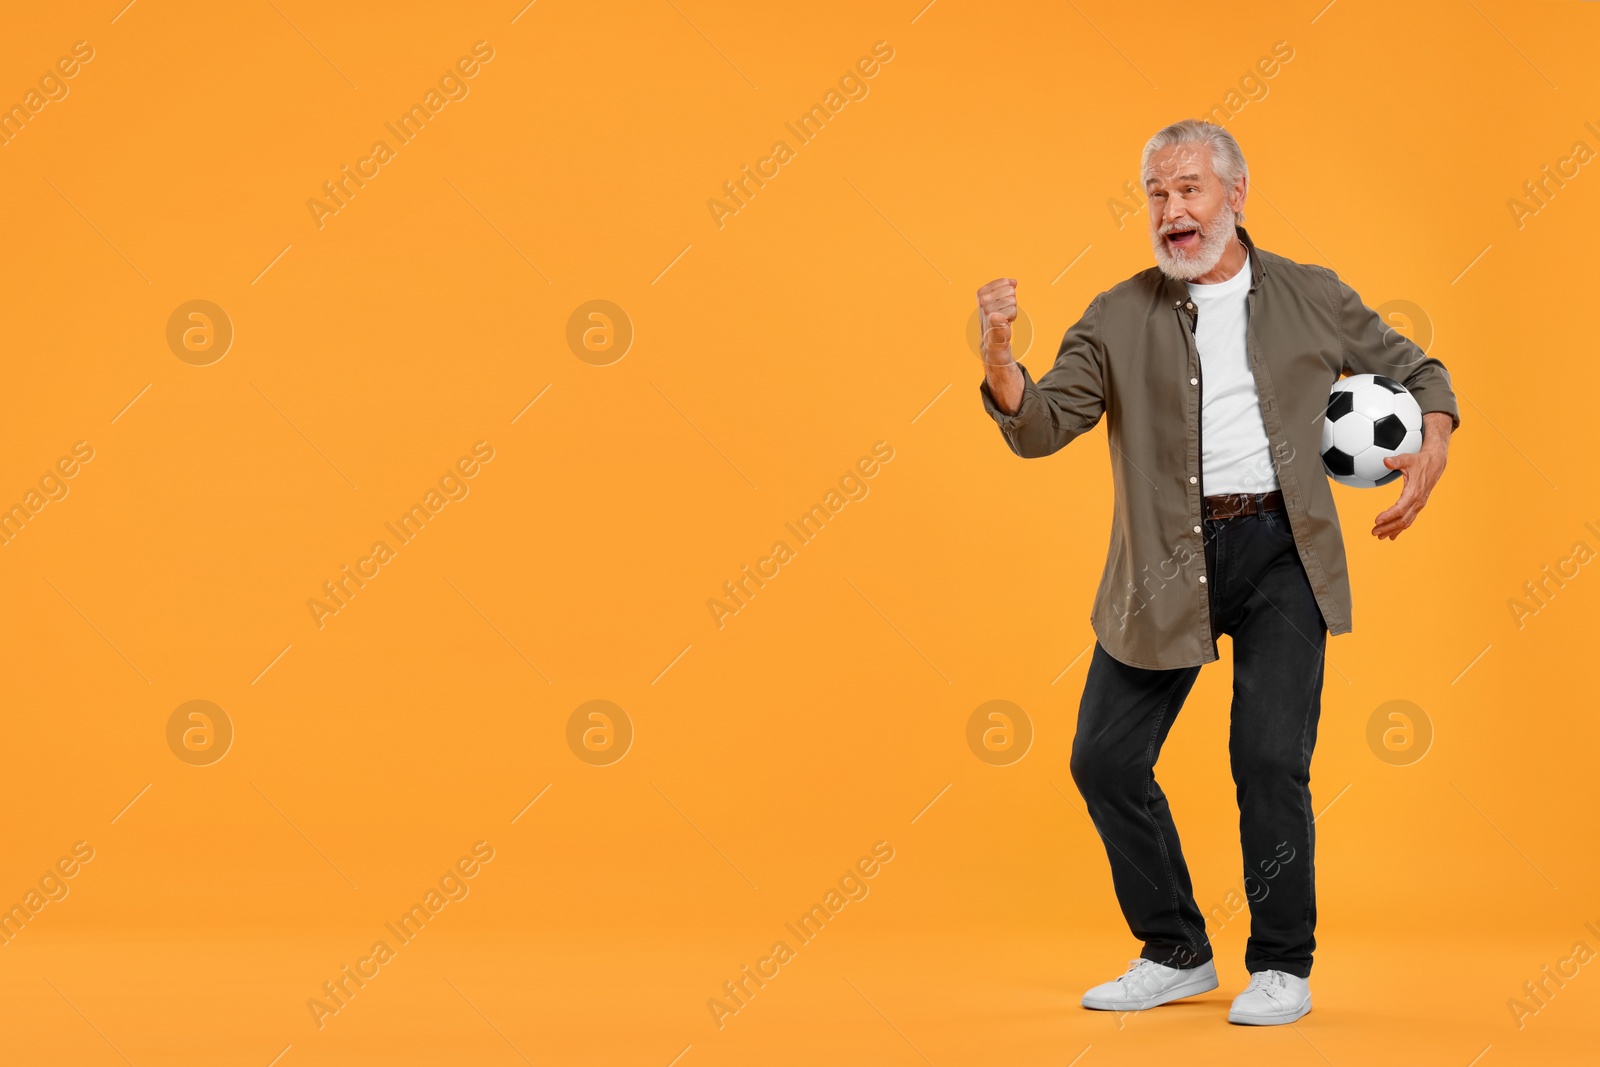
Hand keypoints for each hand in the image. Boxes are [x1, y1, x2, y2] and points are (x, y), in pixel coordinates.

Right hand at [975, 278, 1017, 365]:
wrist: (993, 337)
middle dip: (1011, 302)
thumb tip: (1013, 281)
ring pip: (1013, 301)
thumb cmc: (997, 317)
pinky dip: (1012, 317)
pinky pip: (1013, 311)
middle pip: (1011, 290)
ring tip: (1003, 317)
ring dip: (1012, 310)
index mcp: (981, 292)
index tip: (1001, 303)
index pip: (1005, 282)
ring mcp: (987, 309)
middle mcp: (982, 300)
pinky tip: (1004, 323)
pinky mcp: (994, 318)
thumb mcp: (1000, 299)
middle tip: (1003, 312)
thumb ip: (1006, 287)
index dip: (1008, 293)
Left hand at [1372, 412, 1451, 539]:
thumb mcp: (1407, 458)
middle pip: (1402, 519)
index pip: (1400, 508)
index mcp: (1414, 492)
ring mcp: (1419, 505)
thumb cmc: (1420, 461)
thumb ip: (1396, 461)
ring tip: (1379, 536)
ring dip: (1392, 530)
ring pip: (1406, 522)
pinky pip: (1409, 520)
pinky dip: (1400, 528)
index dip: (1388, 515)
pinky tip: (1391, 535)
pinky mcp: (1418, 505)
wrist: (1435, 463)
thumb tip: (1385, 461)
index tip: (1376, 520)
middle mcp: (1417, 501)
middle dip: (1387, 527)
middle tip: (1373, 531)